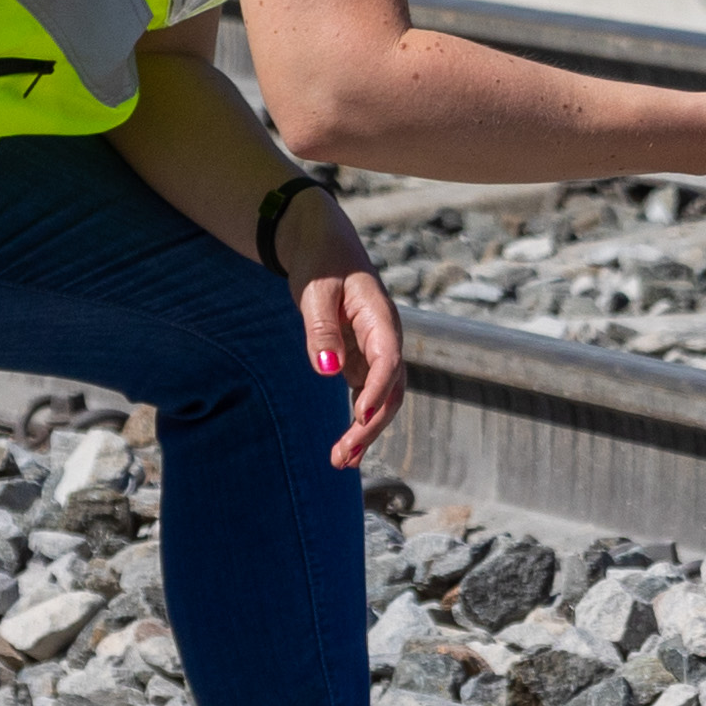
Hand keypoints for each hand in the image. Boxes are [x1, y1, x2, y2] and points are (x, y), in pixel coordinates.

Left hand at [283, 193, 410, 463]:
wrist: (320, 244)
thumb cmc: (319, 260)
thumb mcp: (315, 290)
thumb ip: (321, 330)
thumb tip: (328, 372)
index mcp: (381, 317)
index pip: (389, 359)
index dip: (377, 389)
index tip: (359, 415)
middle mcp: (386, 338)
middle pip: (390, 388)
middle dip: (371, 424)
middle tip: (343, 455)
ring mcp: (375, 351)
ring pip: (382, 398)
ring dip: (366, 430)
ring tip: (341, 461)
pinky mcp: (361, 359)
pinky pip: (366, 395)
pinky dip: (358, 421)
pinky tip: (345, 447)